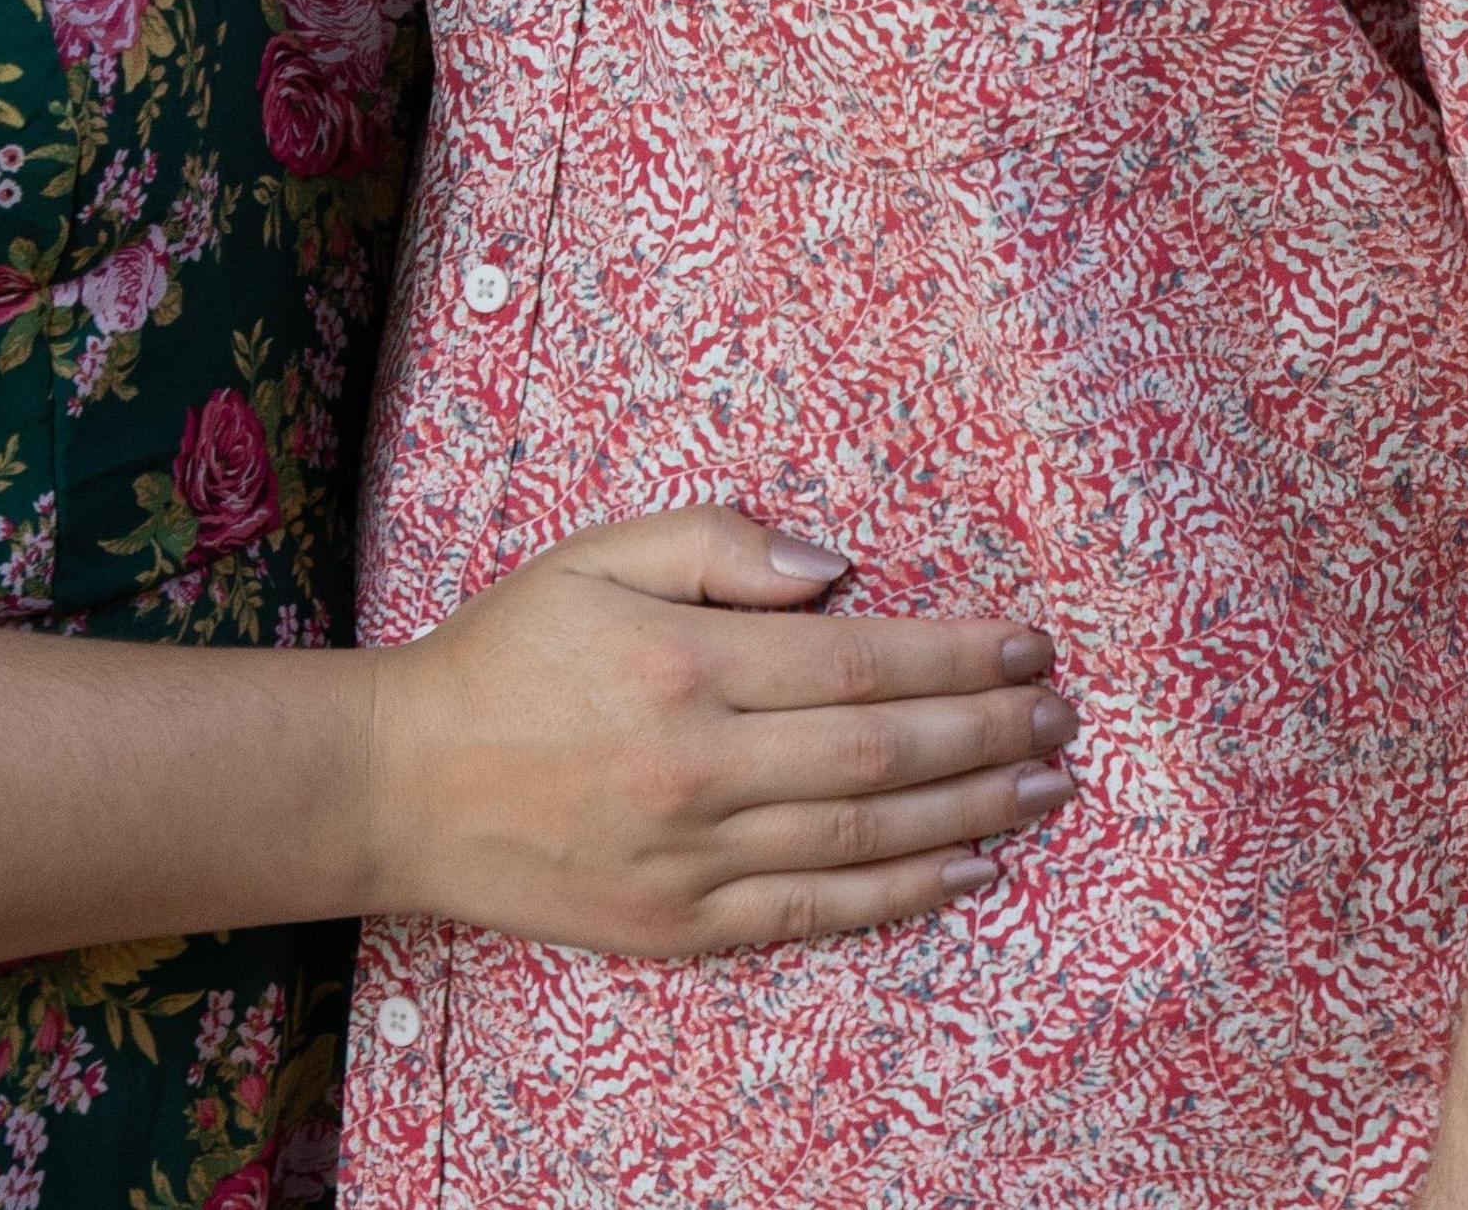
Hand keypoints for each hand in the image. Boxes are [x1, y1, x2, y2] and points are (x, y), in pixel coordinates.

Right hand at [360, 505, 1074, 955]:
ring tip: (1043, 786)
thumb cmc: (507, 652)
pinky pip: (815, 913)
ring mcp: (693, 859)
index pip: (858, 662)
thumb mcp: (596, 555)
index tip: (1026, 643)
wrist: (406, 783)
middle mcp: (699, 767)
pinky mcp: (682, 925)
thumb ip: (715, 542)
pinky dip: (902, 897)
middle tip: (1061, 714)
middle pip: (880, 754)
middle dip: (986, 730)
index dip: (955, 654)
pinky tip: (966, 870)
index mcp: (684, 663)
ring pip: (864, 841)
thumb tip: (836, 569)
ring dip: (971, 813)